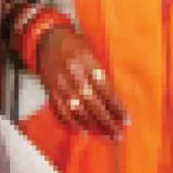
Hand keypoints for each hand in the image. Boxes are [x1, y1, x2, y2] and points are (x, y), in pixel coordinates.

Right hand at [37, 25, 128, 139]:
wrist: (46, 37)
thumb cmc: (73, 43)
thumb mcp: (91, 51)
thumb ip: (100, 73)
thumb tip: (114, 98)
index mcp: (87, 63)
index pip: (106, 92)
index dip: (116, 108)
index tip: (126, 121)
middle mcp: (74, 76)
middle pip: (93, 105)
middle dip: (107, 122)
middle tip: (118, 134)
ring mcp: (60, 84)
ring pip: (78, 111)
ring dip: (93, 126)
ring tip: (105, 135)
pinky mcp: (50, 90)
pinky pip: (61, 111)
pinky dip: (72, 123)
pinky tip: (82, 130)